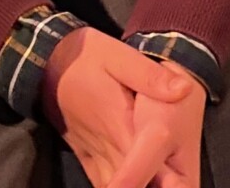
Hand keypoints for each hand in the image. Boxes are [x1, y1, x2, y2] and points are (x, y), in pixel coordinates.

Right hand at [42, 29, 192, 187]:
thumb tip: (183, 89)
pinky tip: (137, 181)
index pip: (143, 164)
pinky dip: (115, 185)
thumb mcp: (119, 55)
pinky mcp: (84, 154)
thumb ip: (151, 76)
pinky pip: (100, 181)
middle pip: (132, 182)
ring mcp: (93, 153)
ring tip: (156, 181)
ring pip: (113, 186)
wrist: (46, 62)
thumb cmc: (85, 56)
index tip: (176, 178)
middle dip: (151, 183)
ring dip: (137, 184)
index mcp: (119, 124)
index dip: (163, 176)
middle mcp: (105, 146)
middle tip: (171, 180)